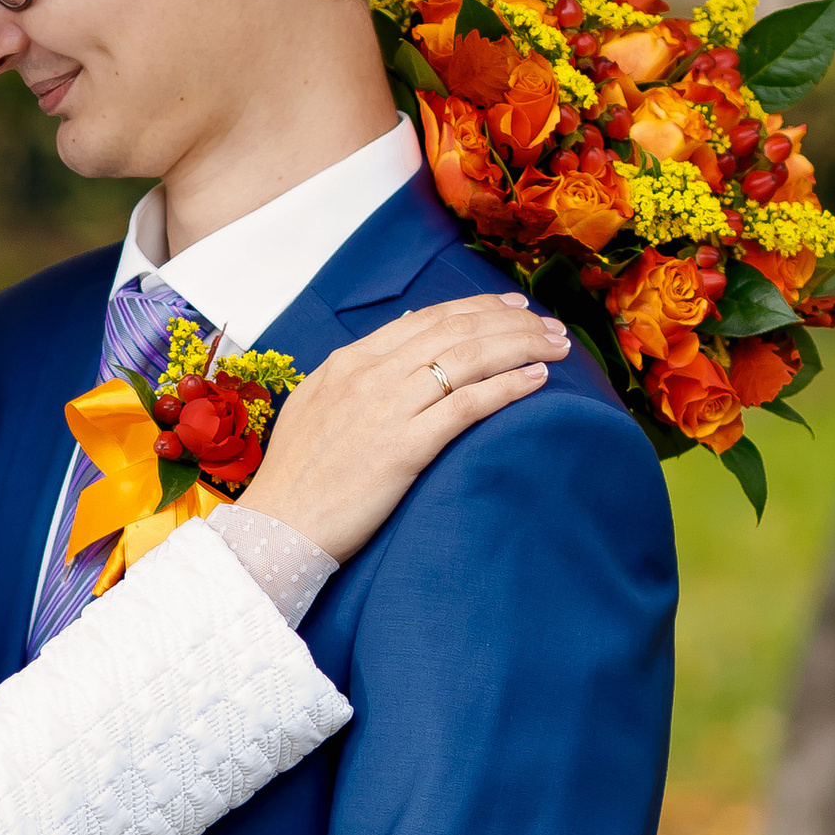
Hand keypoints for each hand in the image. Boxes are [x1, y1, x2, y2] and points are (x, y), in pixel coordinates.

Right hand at [241, 291, 566, 559]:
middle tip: (551, 325)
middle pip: (456, 330)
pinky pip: (467, 405)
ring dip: (521, 346)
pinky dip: (507, 387)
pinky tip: (537, 381)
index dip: (478, 308)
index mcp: (349, 361)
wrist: (278, 526)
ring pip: (468, 358)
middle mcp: (370, 374)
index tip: (514, 307)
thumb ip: (356, 370)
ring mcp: (386, 408)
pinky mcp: (403, 448)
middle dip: (512, 321)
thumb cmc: (298, 476)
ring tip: (557, 348)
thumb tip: (403, 336)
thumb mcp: (316, 404)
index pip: (428, 319)